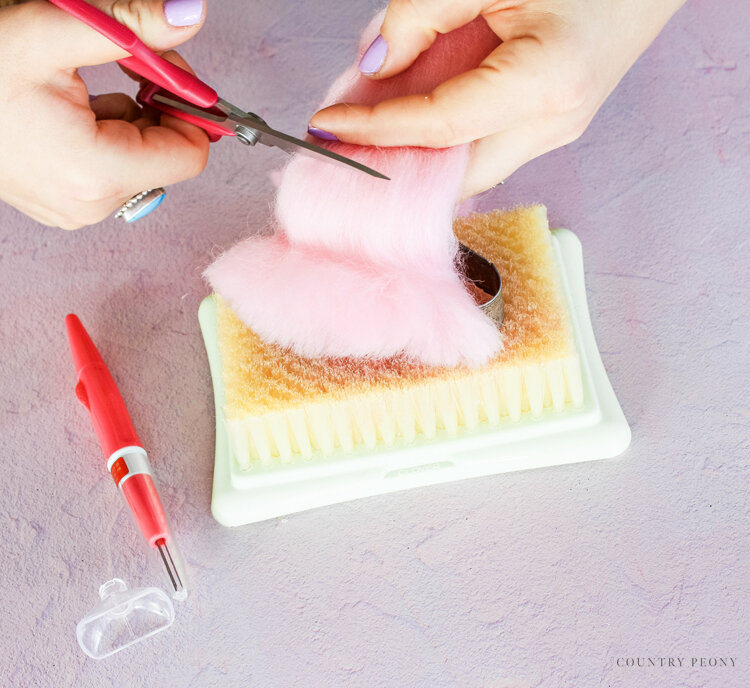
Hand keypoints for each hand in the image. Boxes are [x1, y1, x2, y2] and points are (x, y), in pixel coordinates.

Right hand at [0, 0, 208, 228]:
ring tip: (77, 90)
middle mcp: (91, 205)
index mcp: (96, 174)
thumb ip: (130, 26)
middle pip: (166, 157)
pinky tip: (67, 112)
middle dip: (154, 106)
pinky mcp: (64, 205)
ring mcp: (76, 210)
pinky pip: (110, 170)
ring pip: (138, 161)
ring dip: (126, 118)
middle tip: (123, 64)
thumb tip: (189, 13)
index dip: (188, 106)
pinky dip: (105, 135)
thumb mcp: (52, 31)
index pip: (190, 154)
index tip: (166, 68)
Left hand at [309, 0, 685, 198]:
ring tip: (371, 132)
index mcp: (545, 81)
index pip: (438, 126)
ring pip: (471, 170)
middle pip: (455, 175)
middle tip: (344, 146)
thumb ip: (422, 15)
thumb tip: (374, 66)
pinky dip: (445, 142)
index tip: (328, 125)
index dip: (376, 129)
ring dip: (419, 156)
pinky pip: (486, 149)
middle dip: (396, 166)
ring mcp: (558, 130)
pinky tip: (415, 121)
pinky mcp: (553, 125)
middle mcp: (554, 122)